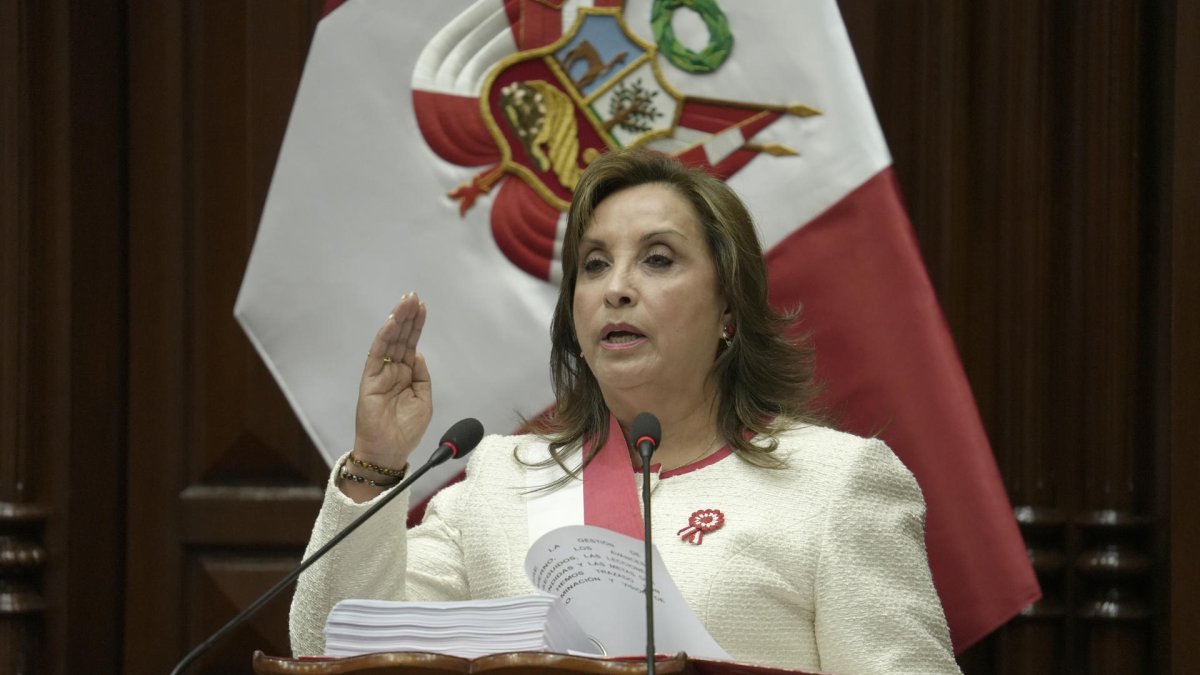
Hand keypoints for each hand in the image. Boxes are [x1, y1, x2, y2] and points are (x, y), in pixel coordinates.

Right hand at [352, 293, 431, 469]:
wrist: (389, 452)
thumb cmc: (406, 430)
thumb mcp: (424, 400)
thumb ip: (421, 376)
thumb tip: (417, 354)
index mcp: (406, 374)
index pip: (410, 344)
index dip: (416, 325)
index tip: (422, 307)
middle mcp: (392, 370)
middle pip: (400, 338)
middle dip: (407, 316)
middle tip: (413, 296)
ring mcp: (380, 374)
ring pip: (388, 342)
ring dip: (397, 321)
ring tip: (405, 303)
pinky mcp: (369, 380)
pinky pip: (376, 355)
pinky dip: (383, 338)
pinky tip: (391, 323)